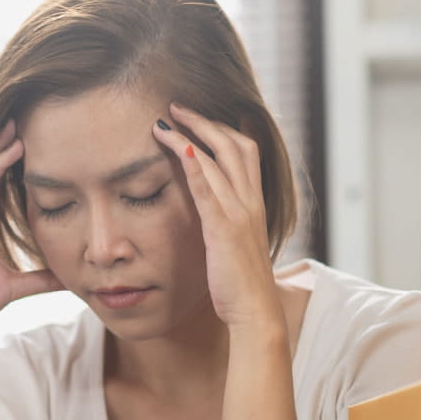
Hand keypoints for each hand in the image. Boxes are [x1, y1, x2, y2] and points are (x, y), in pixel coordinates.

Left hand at [151, 103, 283, 335]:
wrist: (255, 312)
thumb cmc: (242, 285)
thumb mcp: (237, 246)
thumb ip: (227, 224)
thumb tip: (212, 214)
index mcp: (254, 204)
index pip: (245, 151)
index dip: (224, 128)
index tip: (198, 117)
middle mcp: (251, 202)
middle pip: (233, 144)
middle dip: (204, 121)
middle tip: (176, 107)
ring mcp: (239, 213)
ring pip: (218, 159)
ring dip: (190, 133)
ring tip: (164, 120)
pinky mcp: (223, 229)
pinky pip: (208, 188)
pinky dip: (192, 164)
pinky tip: (176, 146)